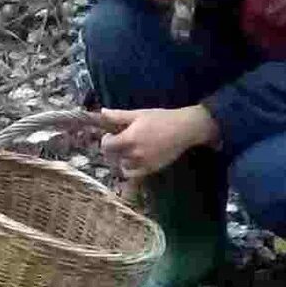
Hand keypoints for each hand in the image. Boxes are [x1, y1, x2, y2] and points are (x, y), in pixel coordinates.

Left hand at [92, 104, 217, 179]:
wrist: (184, 129)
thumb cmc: (161, 118)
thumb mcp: (138, 114)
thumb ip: (118, 115)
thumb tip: (102, 112)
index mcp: (129, 139)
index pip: (106, 146)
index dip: (106, 140)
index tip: (111, 135)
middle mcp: (134, 154)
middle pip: (113, 157)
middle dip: (113, 149)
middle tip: (118, 142)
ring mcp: (143, 163)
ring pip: (122, 166)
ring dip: (121, 159)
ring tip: (127, 150)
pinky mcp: (151, 169)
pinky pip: (134, 174)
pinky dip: (130, 169)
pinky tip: (133, 161)